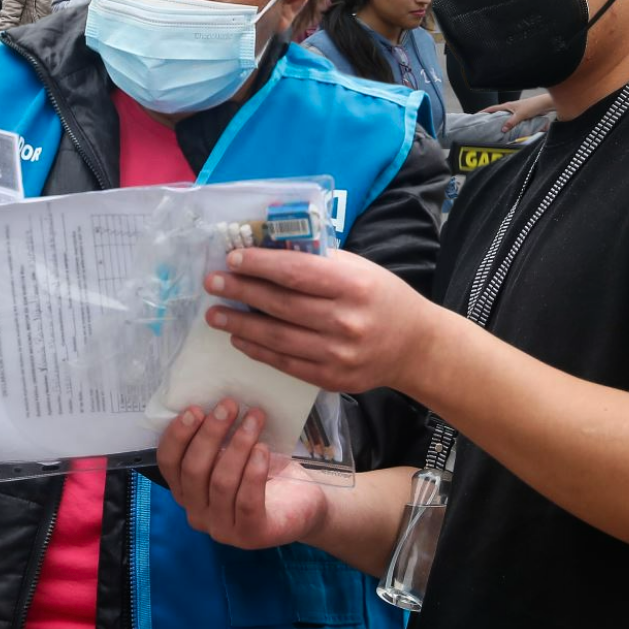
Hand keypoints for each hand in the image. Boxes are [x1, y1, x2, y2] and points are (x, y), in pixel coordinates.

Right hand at [158, 398, 328, 550]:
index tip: (196, 409)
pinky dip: (254, 472)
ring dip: (238, 445)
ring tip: (254, 420)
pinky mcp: (251, 535)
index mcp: (186, 492)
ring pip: (221, 482)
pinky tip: (263, 450)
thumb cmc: (265, 473)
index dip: (178, 436)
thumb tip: (215, 403)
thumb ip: (218, 440)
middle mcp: (198, 514)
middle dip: (210, 433)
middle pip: (194, 470)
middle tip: (229, 405)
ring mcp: (223, 529)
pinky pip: (247, 501)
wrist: (304, 505)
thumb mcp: (234, 454)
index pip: (168, 464)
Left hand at [202, 247, 443, 394]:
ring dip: (240, 325)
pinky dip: (259, 351)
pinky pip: (286, 364)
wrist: (416, 347)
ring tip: (214, 314)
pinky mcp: (333, 379)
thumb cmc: (382, 298)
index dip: (260, 265)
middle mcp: (346, 321)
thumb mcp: (360, 268)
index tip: (232, 259)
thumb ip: (319, 261)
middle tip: (212, 283)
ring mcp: (339, 354)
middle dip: (241, 292)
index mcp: (354, 285)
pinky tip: (239, 338)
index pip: (297, 272)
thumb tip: (268, 249)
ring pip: (278, 338)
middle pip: (282, 305)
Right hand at [480, 93, 554, 131]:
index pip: (492, 108)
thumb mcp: (520, 115)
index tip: (476, 115)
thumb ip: (511, 122)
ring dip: (500, 122)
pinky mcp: (521, 115)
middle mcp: (510, 108)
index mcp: (507, 105)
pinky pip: (512, 120)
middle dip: (490, 118)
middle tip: (484, 125)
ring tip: (495, 130)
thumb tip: (502, 129)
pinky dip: (509, 125)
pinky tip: (509, 130)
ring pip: (505, 117)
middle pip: (497, 113)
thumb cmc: (533, 106)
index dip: (484, 112)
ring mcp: (515, 111)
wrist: (544, 104)